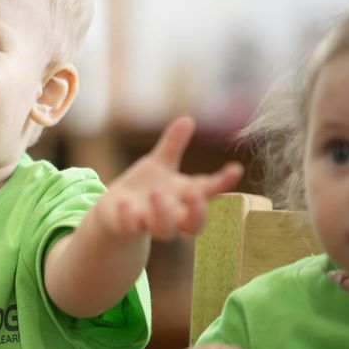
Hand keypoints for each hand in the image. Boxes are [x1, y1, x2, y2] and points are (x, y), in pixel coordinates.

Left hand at [94, 115, 242, 240]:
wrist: (114, 208)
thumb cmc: (144, 186)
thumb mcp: (159, 163)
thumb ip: (173, 145)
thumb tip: (187, 118)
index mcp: (183, 196)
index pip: (209, 192)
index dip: (223, 182)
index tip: (235, 168)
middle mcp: (171, 214)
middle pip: (193, 223)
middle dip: (197, 211)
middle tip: (195, 193)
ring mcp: (149, 222)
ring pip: (164, 229)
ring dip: (163, 212)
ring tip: (156, 192)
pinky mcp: (126, 226)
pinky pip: (130, 227)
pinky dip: (128, 218)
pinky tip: (124, 203)